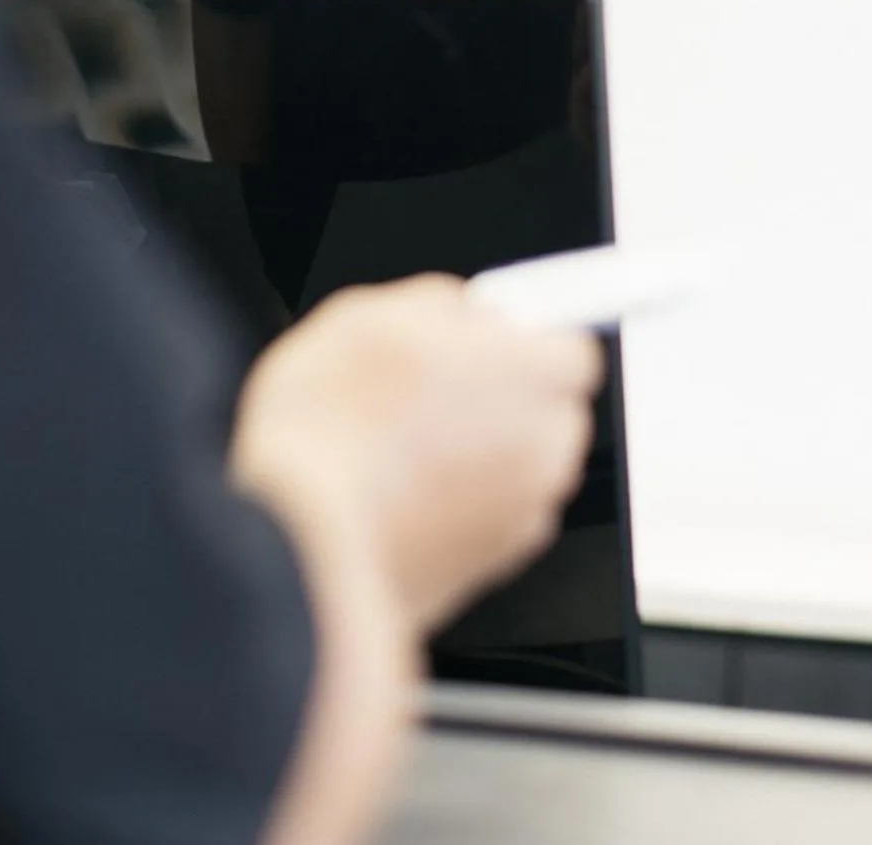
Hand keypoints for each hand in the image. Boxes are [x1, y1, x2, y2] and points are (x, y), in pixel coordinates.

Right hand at [232, 274, 603, 630]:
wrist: (300, 546)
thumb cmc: (329, 433)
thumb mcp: (370, 315)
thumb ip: (444, 305)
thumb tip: (467, 314)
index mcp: (536, 372)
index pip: (571, 350)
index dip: (520, 347)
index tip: (482, 348)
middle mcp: (550, 445)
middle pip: (549, 411)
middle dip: (503, 402)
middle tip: (429, 399)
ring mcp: (527, 511)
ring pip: (518, 469)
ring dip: (479, 458)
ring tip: (401, 454)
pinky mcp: (496, 567)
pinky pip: (490, 519)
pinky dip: (460, 510)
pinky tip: (400, 499)